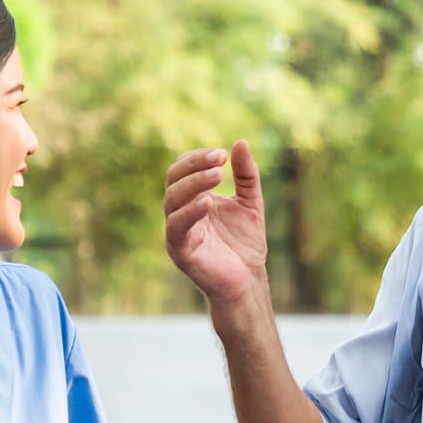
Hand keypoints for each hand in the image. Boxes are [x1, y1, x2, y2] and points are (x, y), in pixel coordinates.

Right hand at [165, 140, 268, 306]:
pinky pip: (177, 227)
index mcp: (192, 198)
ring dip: (194, 183)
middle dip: (194, 166)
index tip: (223, 154)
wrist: (248, 279)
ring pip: (172, 200)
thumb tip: (241, 142)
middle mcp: (180, 212)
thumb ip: (246, 175)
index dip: (198, 157)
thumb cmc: (245, 243)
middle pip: (173, 180)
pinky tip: (208, 202)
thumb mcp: (251, 202)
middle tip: (219, 159)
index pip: (182, 169)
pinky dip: (190, 212)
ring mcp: (177, 231)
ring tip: (217, 174)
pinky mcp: (179, 250)